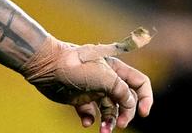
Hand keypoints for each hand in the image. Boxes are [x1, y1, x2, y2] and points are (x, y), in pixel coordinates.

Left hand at [23, 29, 154, 132]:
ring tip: (104, 131)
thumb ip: (122, 91)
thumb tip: (130, 105)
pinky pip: (90, 113)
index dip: (146, 98)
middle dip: (126, 114)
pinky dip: (91, 120)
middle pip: (126, 100)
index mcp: (115, 69)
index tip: (143, 113)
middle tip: (119, 124)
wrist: (45, 66)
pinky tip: (86, 123)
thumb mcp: (105, 76)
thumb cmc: (75, 66)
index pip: (139, 83)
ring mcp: (92, 89)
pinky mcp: (79, 98)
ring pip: (109, 110)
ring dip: (109, 122)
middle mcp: (106, 79)